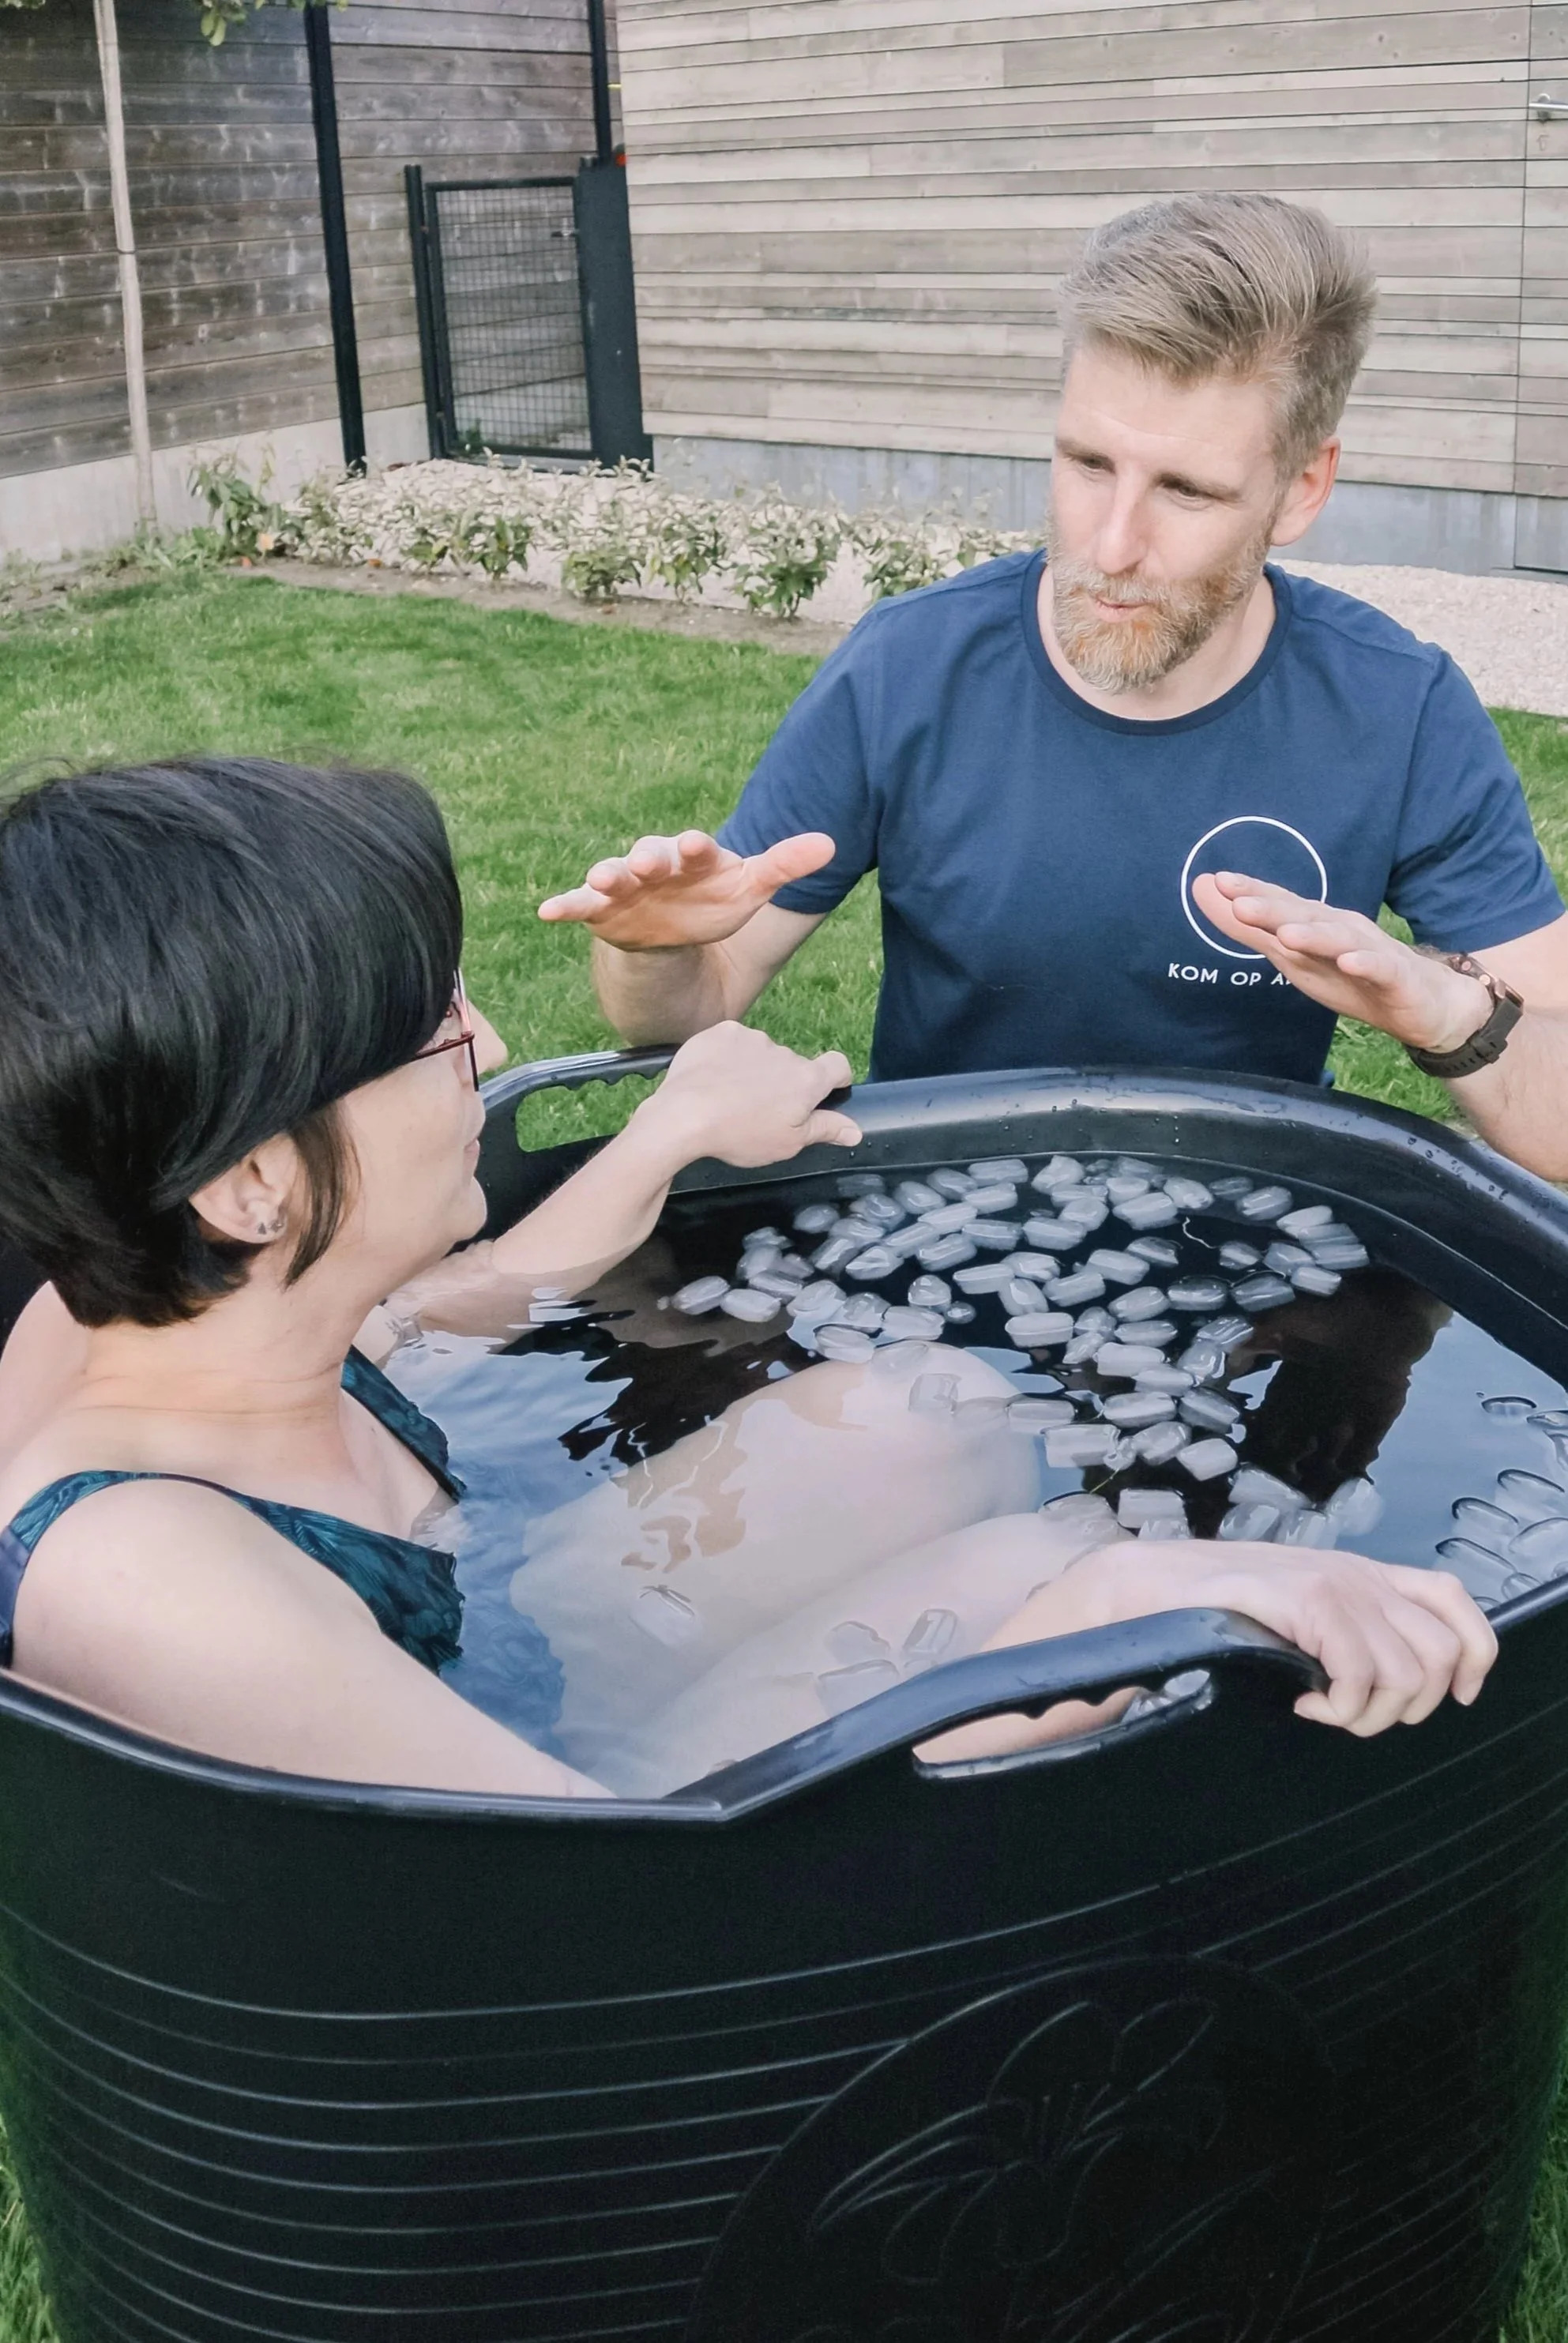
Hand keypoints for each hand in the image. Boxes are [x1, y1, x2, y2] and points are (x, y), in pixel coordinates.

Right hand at [538, 829, 835, 951]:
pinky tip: (546, 911)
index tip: (696, 845)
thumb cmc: (711, 901)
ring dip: (605, 876)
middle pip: (649, 857)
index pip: (694, 850)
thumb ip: (784, 865)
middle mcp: (654, 866)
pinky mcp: (599, 910)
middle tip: (646, 861)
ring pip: (611, 877)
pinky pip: (578, 905)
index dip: (694, 848)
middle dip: (647, 859)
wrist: (672, 930)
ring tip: (600, 879)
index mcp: (691, 858)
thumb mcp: (749, 889)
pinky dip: (564, 905)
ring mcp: (624, 887)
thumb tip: (831, 843)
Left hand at [634, 1021, 860, 1167]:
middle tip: (759, 1111)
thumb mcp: (788, 1143)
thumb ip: (825, 1130)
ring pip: (761, 1053)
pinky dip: (727, 1057)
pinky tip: (711, 1080)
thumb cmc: (740, 1135)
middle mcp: (784, 1051)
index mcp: (806, 1079)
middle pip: (794, 1064)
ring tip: (729, 1097)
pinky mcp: (720, 1032)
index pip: (838, 1064)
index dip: (837, 1078)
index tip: (825, 1093)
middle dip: (783, 1083)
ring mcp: (751, 1038)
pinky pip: (732, 1043)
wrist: (683, 1115)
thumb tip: (855, 1130)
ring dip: (753, 1069)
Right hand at [1082, 1541, 1495, 1735]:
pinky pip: (1360, 1675)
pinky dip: (1337, 1708)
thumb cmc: (1220, 1612)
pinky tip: (1302, 1703)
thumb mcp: (1301, 1615)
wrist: (1155, 1589)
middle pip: (1442, 1652)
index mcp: (1365, 1574)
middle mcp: (1361, 1575)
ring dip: (1367, 1713)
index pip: (1453, 1599)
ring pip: (1407, 1674)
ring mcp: (1338, 1584)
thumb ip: (1346, 1631)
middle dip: (1408, 1706)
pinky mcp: (1309, 1599)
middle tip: (1352, 1713)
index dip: (1475, 1653)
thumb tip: (1392, 1686)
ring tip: (1320, 1709)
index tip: (1459, 1696)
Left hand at [1191, 872, 1493, 1053]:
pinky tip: (1349, 962)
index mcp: (1315, 926)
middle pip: (1304, 916)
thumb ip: (1255, 932)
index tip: (1213, 881)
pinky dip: (1364, 963)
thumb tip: (1211, 895)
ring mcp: (1369, 951)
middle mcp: (1340, 930)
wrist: (1428, 1003)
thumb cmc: (1355, 975)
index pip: (1279, 906)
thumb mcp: (1297, 958)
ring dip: (1314, 934)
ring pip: (1339, 940)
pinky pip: (1380, 968)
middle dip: (1272, 908)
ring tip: (1287, 933)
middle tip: (1238, 900)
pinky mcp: (1396, 977)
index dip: (1249, 894)